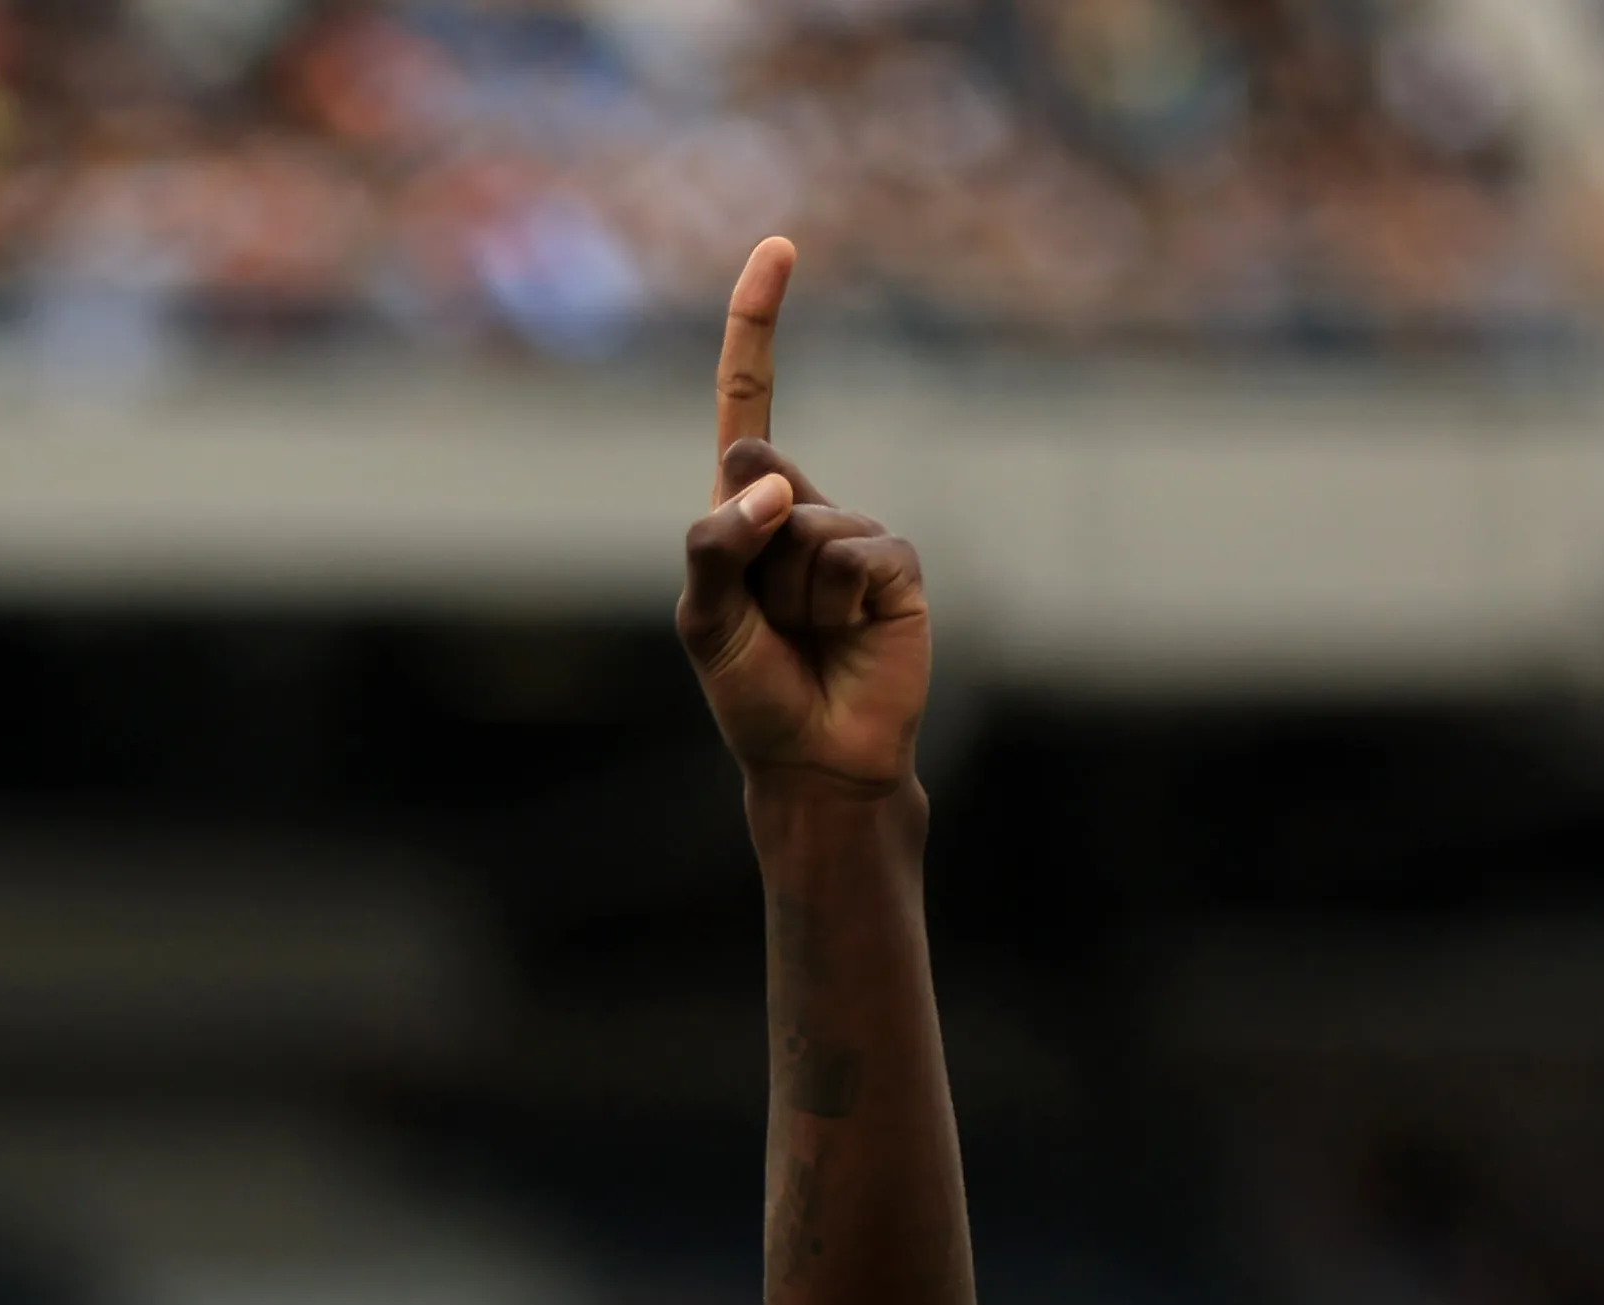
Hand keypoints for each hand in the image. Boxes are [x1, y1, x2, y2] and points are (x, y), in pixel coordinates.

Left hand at [675, 240, 934, 801]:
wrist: (817, 757)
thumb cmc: (753, 691)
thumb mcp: (705, 621)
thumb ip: (716, 545)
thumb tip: (771, 484)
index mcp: (745, 511)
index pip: (751, 399)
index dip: (759, 326)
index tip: (779, 247)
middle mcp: (802, 508)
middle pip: (762, 473)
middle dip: (749, 547)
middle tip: (766, 617)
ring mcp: (854, 532)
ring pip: (809, 526)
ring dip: (794, 593)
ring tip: (806, 637)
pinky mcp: (898, 564)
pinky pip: (857, 555)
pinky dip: (840, 602)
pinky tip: (849, 636)